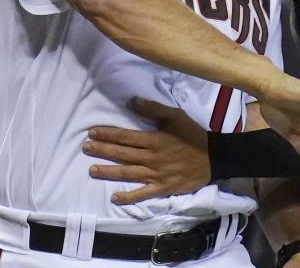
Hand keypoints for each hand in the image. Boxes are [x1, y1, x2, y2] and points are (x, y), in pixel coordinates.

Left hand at [83, 98, 209, 204]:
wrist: (213, 157)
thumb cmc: (193, 135)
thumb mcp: (175, 116)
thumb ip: (153, 109)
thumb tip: (132, 102)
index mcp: (153, 139)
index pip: (125, 137)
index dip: (107, 134)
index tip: (92, 133)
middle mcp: (151, 157)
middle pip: (122, 154)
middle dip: (102, 150)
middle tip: (85, 148)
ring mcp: (156, 174)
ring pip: (128, 173)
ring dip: (109, 171)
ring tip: (92, 170)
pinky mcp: (162, 187)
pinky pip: (143, 193)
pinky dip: (129, 197)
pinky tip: (115, 197)